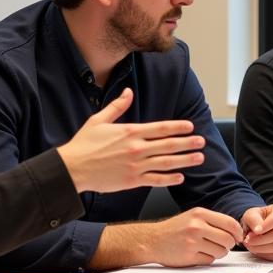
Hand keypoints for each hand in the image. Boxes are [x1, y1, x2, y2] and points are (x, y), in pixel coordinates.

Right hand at [58, 88, 204, 192]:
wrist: (71, 169)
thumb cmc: (83, 144)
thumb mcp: (98, 120)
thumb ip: (117, 106)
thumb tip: (128, 92)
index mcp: (130, 132)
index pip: (161, 128)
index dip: (178, 127)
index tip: (190, 126)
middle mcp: (136, 148)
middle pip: (168, 145)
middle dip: (188, 143)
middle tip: (201, 142)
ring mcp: (135, 166)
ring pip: (166, 162)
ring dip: (185, 160)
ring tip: (199, 158)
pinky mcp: (132, 181)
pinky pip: (155, 180)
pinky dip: (169, 178)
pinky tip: (180, 177)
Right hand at [145, 207, 244, 265]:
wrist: (151, 240)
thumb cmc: (174, 229)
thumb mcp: (193, 216)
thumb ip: (213, 221)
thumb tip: (236, 231)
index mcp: (200, 214)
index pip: (230, 223)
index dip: (238, 232)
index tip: (238, 237)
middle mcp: (196, 226)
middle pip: (228, 239)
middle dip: (229, 245)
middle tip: (223, 245)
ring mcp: (192, 242)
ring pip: (221, 252)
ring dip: (219, 253)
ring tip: (209, 249)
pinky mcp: (188, 257)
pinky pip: (209, 260)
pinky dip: (208, 259)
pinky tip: (198, 254)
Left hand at [241, 205, 272, 260]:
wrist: (257, 228)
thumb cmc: (255, 219)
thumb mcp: (250, 215)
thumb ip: (253, 220)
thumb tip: (258, 229)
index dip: (265, 227)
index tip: (254, 231)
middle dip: (261, 240)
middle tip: (248, 240)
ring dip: (262, 248)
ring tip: (251, 245)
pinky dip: (267, 255)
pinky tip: (258, 250)